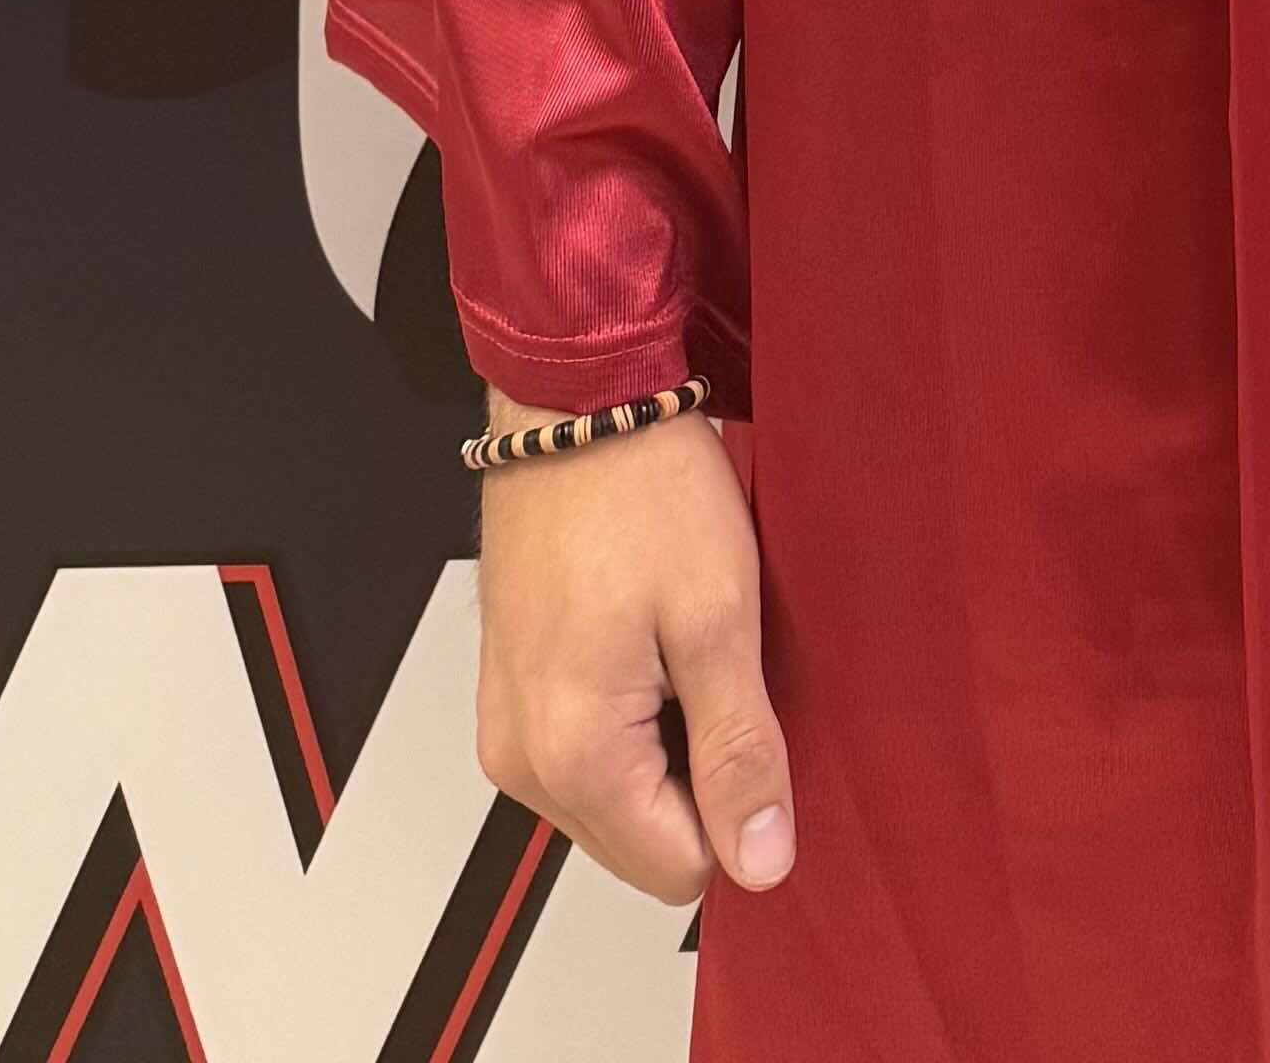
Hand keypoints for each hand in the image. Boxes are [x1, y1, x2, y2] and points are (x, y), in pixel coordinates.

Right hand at [474, 399, 793, 910]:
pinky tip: (651, 639)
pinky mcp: (509, 692)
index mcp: (572, 755)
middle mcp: (521, 760)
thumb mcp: (719, 616)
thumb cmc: (643, 487)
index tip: (755, 722)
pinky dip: (630, 717)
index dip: (737, 808)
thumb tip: (762, 862)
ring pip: (616, 799)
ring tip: (684, 646)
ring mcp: (507, 726)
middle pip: (642, 842)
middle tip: (720, 670)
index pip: (680, 870)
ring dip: (665, 745)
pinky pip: (584, 752)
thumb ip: (739, 751)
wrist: (573, 400)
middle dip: (698, 777)